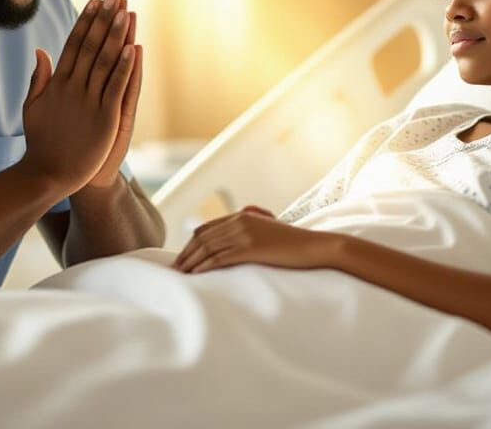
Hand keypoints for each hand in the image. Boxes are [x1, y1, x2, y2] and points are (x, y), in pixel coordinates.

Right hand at [19, 0, 136, 199]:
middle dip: (104, 18)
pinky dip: (126, 67)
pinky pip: (116, 87)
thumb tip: (40, 51)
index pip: (74, 44)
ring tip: (126, 11)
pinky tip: (134, 48)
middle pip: (91, 46)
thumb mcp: (34, 107)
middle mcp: (73, 87)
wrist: (48, 174)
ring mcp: (89, 101)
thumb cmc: (42, 143)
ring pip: (106, 61)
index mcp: (58, 83)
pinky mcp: (105, 117)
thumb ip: (39, 79)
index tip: (95, 1)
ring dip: (117, 34)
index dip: (86, 21)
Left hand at [173, 206, 339, 272]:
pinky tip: (195, 274)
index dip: (190, 243)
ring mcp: (245, 233)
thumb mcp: (268, 232)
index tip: (181, 258)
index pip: (206, 228)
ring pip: (208, 247)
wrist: (316, 247)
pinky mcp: (251, 248)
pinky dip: (204, 265)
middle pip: (202, 237)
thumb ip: (251, 231)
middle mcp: (241, 221)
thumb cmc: (294, 244)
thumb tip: (235, 242)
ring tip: (180, 274)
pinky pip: (221, 257)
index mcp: (243, 216)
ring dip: (190, 261)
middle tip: (174, 269)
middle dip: (185, 253)